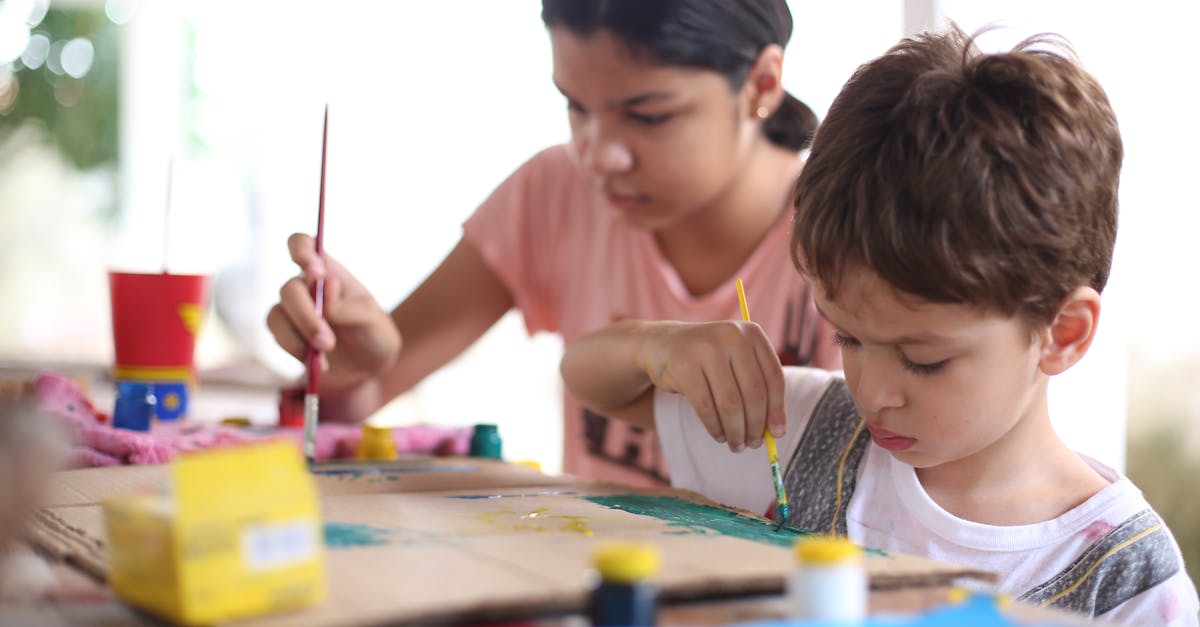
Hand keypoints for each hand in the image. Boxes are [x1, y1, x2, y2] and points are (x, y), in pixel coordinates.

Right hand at [266, 233, 401, 388]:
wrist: (367, 367)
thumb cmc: (373, 334)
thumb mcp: (374, 321)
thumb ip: (351, 310)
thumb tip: (326, 306)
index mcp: (329, 271)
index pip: (302, 244)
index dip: (299, 250)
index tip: (315, 272)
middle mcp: (305, 286)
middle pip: (289, 288)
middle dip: (306, 316)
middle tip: (327, 341)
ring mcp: (292, 309)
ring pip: (278, 314)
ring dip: (301, 336)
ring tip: (327, 352)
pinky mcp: (284, 332)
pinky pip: (277, 335)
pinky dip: (297, 350)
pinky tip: (319, 363)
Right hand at [636, 321, 784, 452]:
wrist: (663, 345)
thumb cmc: (709, 360)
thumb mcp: (736, 361)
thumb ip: (756, 388)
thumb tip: (775, 431)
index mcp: (751, 333)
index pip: (773, 378)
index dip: (778, 409)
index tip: (777, 434)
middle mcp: (732, 337)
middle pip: (754, 393)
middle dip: (756, 425)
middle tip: (755, 445)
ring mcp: (706, 350)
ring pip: (730, 404)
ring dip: (736, 431)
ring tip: (737, 445)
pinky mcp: (684, 368)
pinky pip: (706, 408)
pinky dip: (715, 428)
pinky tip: (719, 435)